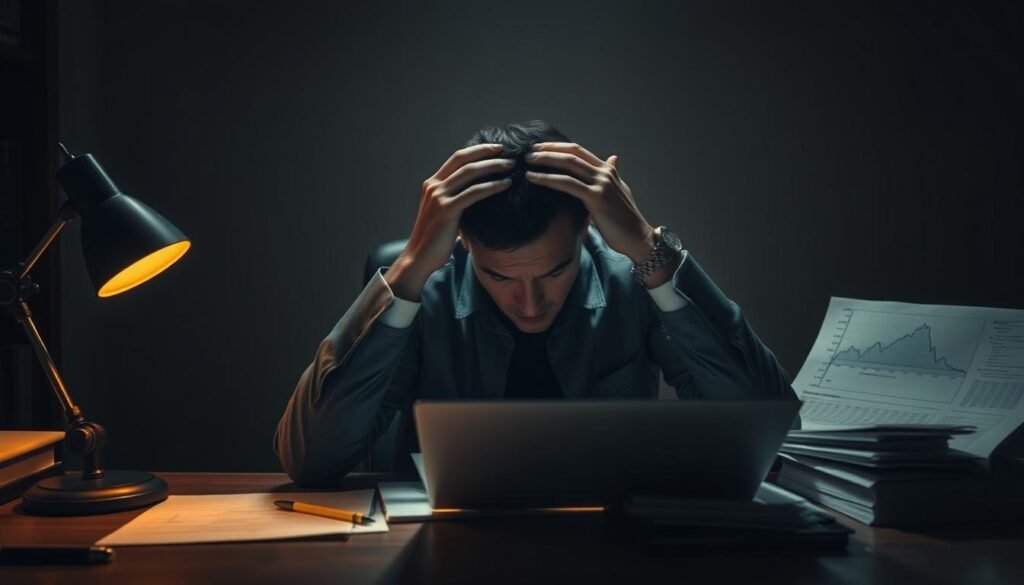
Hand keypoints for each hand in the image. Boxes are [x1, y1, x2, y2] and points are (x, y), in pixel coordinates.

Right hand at [385, 144, 512, 300]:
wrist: (419, 258)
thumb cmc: (434, 241)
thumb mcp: (444, 214)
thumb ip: (456, 202)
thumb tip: (477, 197)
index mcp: (432, 184)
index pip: (456, 158)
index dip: (477, 150)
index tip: (495, 149)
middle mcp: (434, 186)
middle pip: (463, 159)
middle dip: (486, 152)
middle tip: (507, 151)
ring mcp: (439, 196)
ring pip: (470, 172)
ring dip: (493, 166)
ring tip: (511, 166)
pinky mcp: (447, 209)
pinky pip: (474, 192)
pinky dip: (492, 186)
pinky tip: (506, 184)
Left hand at [524, 142, 656, 262]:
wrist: (637, 238)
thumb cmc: (624, 220)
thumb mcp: (618, 191)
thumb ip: (611, 175)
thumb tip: (612, 159)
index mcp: (607, 170)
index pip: (578, 151)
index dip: (558, 146)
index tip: (539, 147)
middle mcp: (604, 173)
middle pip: (571, 154)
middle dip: (548, 150)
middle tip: (528, 151)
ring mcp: (601, 184)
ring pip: (568, 165)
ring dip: (545, 161)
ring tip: (527, 162)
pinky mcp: (596, 198)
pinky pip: (567, 184)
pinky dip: (548, 179)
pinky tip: (533, 179)